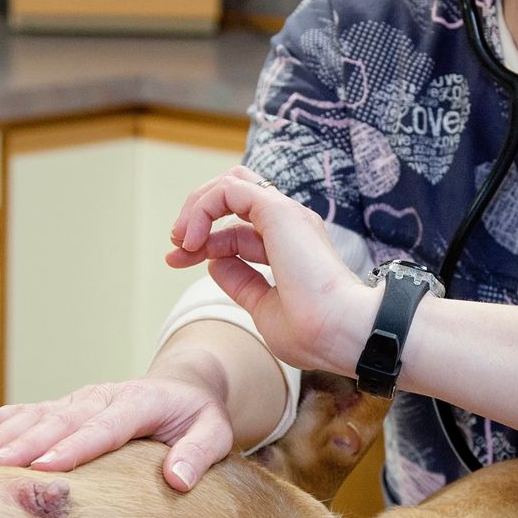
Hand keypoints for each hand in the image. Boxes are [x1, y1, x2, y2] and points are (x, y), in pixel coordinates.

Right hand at [0, 372, 237, 490]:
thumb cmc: (199, 417)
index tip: (47, 467)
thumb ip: (199, 453)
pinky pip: (23, 410)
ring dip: (2, 433)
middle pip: (60, 421)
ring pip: (35, 415)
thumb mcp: (216, 432)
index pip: (105, 427)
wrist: (184, 386)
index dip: (75, 446)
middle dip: (25, 443)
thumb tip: (179, 480)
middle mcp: (102, 396)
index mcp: (140, 402)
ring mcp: (78, 400)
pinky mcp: (63, 407)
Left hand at [167, 167, 378, 373]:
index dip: (202, 244)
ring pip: (231, 183)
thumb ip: (241, 282)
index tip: (175, 261)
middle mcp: (290, 225)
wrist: (342, 332)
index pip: (237, 231)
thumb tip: (213, 263)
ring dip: (197, 206)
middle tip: (175, 247)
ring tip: (181, 239)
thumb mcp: (264, 308)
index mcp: (290, 247)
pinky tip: (193, 240)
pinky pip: (229, 190)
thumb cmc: (314, 333)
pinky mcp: (278, 210)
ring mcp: (286, 215)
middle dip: (196, 216)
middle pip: (233, 196)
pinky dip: (203, 208)